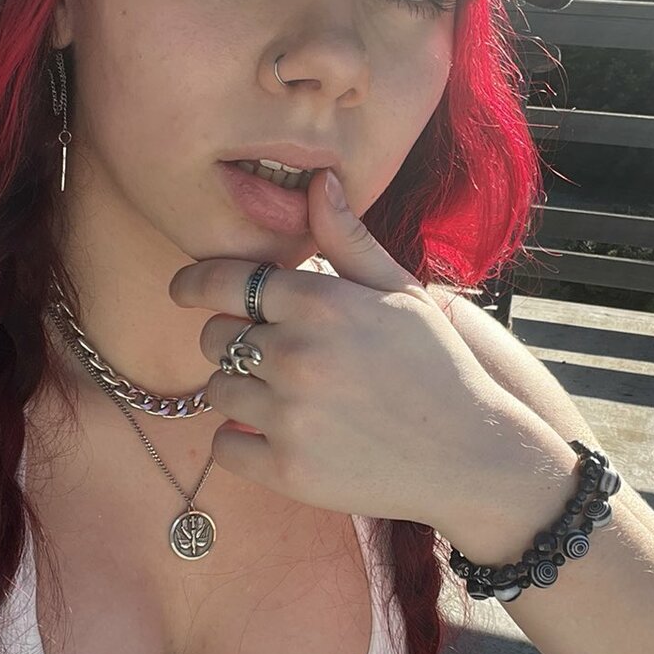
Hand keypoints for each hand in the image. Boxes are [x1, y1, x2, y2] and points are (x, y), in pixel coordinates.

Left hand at [168, 168, 536, 530]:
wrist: (471, 454)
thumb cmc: (436, 365)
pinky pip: (223, 447)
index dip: (194, 284)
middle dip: (231, 341)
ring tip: (286, 398)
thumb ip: (348, 239)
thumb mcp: (399, 291)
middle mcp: (296, 354)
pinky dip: (240, 443)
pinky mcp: (286, 470)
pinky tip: (277, 438)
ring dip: (239, 392)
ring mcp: (288, 415)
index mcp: (320, 302)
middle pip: (213, 338)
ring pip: (216, 391)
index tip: (182, 291)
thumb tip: (317, 182)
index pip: (222, 281)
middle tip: (270, 356)